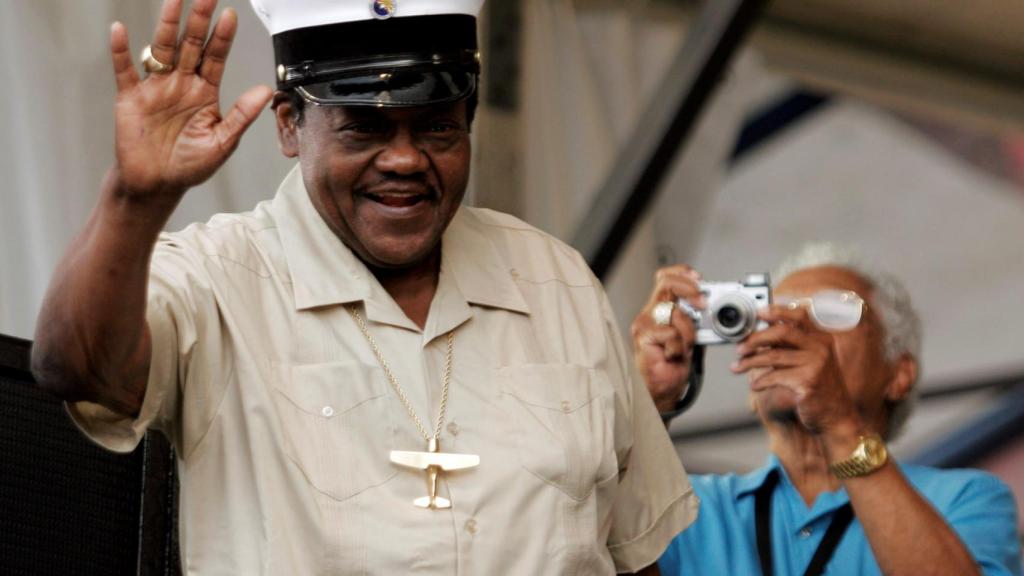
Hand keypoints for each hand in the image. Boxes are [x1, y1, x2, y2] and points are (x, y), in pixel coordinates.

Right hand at [109, 0, 272, 200]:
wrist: (158, 184)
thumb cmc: (190, 165)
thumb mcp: (223, 142)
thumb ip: (241, 115)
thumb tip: (265, 91)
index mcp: (205, 92)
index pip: (215, 57)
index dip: (222, 37)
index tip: (230, 15)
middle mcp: (181, 83)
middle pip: (190, 44)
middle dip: (198, 20)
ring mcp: (156, 87)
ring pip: (162, 49)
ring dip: (167, 25)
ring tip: (173, 1)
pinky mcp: (131, 97)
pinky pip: (125, 70)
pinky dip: (121, 51)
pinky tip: (121, 31)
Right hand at [632, 265, 704, 412]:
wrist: (662, 389)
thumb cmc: (673, 364)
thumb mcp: (691, 335)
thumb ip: (696, 318)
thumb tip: (714, 304)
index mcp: (660, 308)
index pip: (666, 277)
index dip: (682, 273)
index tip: (699, 279)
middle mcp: (650, 313)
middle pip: (667, 284)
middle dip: (690, 290)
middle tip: (704, 303)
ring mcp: (644, 324)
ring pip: (674, 312)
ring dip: (688, 331)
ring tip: (684, 347)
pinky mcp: (643, 337)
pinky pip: (671, 333)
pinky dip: (679, 346)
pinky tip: (673, 356)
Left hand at [731, 305, 859, 434]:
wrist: (836, 416)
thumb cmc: (818, 387)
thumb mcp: (808, 361)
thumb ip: (788, 347)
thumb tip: (758, 335)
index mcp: (821, 338)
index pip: (799, 315)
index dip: (777, 311)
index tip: (758, 313)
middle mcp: (821, 348)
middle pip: (782, 332)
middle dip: (755, 338)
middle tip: (739, 348)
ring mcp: (816, 364)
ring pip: (774, 356)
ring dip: (750, 362)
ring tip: (737, 367)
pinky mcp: (808, 382)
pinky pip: (775, 376)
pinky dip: (761, 381)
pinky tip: (755, 386)